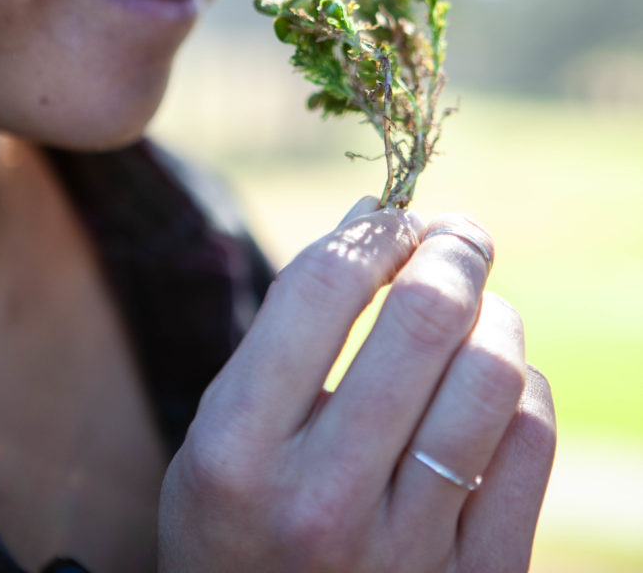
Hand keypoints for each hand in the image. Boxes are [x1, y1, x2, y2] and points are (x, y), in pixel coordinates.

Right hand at [159, 199, 554, 571]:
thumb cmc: (241, 518)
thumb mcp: (225, 425)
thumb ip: (291, 325)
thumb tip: (377, 216)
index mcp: (238, 451)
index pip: (325, 286)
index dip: (376, 228)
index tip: (394, 218)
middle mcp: (321, 502)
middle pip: (425, 316)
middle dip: (452, 248)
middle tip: (455, 236)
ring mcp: (406, 551)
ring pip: (492, 372)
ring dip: (492, 314)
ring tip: (474, 310)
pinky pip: (530, 438)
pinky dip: (519, 387)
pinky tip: (489, 386)